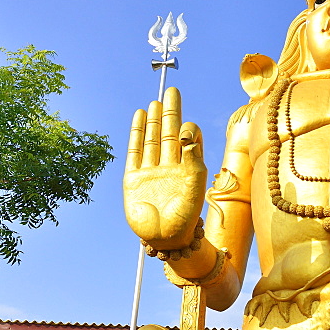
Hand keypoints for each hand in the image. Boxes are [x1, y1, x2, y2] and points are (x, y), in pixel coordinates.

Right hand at [123, 88, 206, 249]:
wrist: (165, 237)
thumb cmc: (186, 215)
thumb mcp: (195, 183)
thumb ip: (193, 155)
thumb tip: (188, 130)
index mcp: (187, 168)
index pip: (187, 140)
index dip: (187, 127)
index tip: (186, 121)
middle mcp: (169, 167)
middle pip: (169, 134)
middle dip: (170, 113)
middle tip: (172, 91)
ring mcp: (151, 171)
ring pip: (153, 139)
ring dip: (154, 120)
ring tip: (156, 102)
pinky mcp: (134, 178)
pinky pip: (135, 151)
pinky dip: (137, 133)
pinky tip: (140, 117)